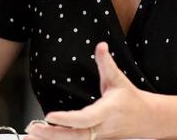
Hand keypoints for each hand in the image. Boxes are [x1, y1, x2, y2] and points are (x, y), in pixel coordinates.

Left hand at [26, 42, 152, 139]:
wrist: (147, 119)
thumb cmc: (130, 99)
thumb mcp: (118, 79)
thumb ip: (106, 63)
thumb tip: (100, 45)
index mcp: (106, 112)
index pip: (85, 119)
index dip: (67, 119)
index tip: (50, 116)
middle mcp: (101, 128)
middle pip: (75, 137)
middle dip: (52, 135)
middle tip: (32, 129)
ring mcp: (97, 138)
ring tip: (29, 137)